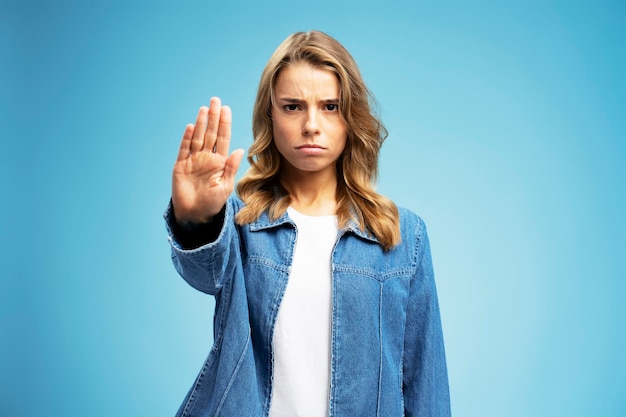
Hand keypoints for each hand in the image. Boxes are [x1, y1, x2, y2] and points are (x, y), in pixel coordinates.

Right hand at [172, 97, 244, 223]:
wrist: (195, 214)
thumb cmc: (212, 202)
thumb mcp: (225, 186)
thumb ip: (231, 168)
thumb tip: (239, 150)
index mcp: (219, 162)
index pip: (223, 139)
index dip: (225, 124)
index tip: (226, 110)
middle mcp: (206, 158)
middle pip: (211, 133)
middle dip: (213, 117)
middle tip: (215, 100)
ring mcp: (193, 160)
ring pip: (198, 138)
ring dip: (201, 123)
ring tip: (204, 109)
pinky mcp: (181, 166)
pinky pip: (184, 149)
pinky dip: (187, 138)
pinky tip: (192, 127)